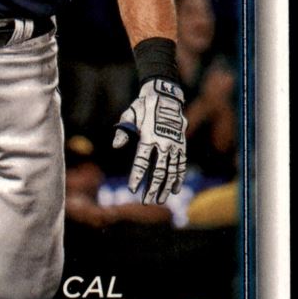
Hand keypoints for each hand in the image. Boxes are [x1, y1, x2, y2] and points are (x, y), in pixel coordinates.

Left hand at [112, 79, 186, 204]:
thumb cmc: (144, 106)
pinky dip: (178, 178)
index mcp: (148, 137)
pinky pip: (181, 165)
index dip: (136, 176)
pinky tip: (174, 190)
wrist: (166, 96)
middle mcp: (163, 143)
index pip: (141, 162)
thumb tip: (115, 145)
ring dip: (165, 187)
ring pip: (171, 171)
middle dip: (152, 188)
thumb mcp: (130, 114)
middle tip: (146, 202)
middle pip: (158, 171)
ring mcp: (174, 145)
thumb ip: (123, 131)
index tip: (132, 189)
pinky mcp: (181, 145)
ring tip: (160, 200)